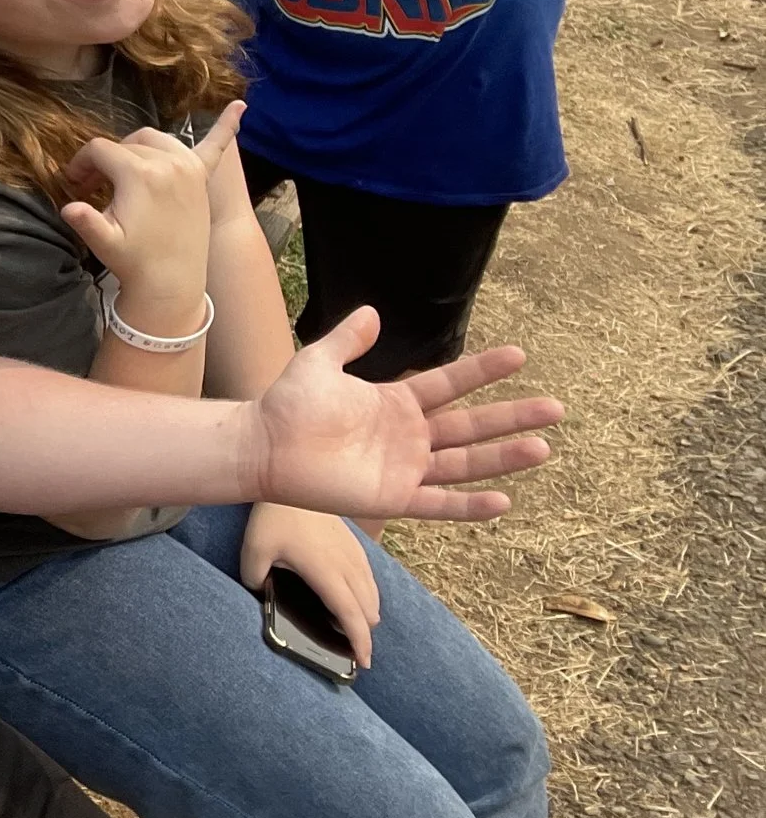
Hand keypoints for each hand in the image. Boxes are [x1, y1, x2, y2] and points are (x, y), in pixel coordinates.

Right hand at [62, 103, 240, 318]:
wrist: (172, 285)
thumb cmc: (134, 262)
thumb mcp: (104, 241)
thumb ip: (84, 220)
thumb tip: (68, 207)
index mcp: (139, 173)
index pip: (99, 150)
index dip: (80, 165)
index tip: (73, 184)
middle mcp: (167, 162)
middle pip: (125, 144)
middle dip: (105, 160)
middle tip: (94, 186)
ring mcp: (189, 169)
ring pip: (156, 139)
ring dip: (138, 148)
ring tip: (124, 170)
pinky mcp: (202, 180)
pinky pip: (216, 146)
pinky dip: (227, 126)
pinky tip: (240, 105)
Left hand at [239, 504, 379, 667]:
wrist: (290, 477)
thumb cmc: (271, 516)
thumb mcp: (253, 551)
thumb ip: (256, 580)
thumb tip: (263, 596)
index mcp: (326, 572)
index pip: (351, 616)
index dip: (360, 643)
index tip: (363, 664)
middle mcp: (347, 566)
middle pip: (368, 611)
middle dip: (362, 635)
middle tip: (348, 650)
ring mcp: (355, 554)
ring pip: (373, 596)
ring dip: (365, 615)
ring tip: (346, 627)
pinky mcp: (355, 545)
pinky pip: (370, 579)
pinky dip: (365, 596)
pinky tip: (348, 598)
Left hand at [241, 312, 558, 520]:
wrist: (262, 445)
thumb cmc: (286, 405)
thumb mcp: (319, 362)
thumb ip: (347, 340)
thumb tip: (372, 312)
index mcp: (396, 402)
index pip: (450, 384)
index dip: (482, 371)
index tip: (519, 355)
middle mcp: (408, 436)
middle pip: (471, 425)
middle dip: (512, 416)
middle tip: (555, 408)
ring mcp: (404, 468)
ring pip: (465, 463)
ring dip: (503, 457)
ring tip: (543, 447)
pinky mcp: (392, 497)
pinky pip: (438, 504)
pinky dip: (469, 505)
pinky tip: (503, 500)